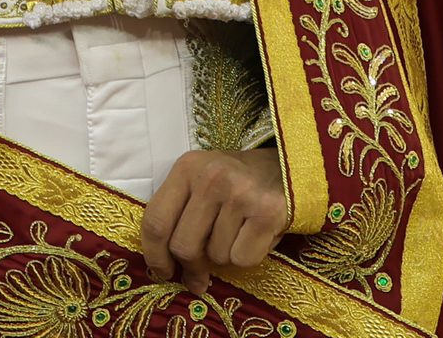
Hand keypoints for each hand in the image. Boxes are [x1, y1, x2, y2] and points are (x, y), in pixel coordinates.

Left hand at [140, 147, 289, 296]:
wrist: (287, 168)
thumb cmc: (236, 183)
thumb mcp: (200, 183)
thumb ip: (179, 216)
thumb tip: (169, 270)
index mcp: (187, 167)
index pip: (156, 220)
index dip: (154, 254)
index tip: (163, 272)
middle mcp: (211, 177)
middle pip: (183, 245)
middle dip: (191, 266)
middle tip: (200, 275)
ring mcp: (241, 194)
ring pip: (216, 256)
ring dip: (224, 256)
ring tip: (237, 234)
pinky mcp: (268, 213)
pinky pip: (243, 259)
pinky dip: (248, 256)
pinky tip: (255, 236)